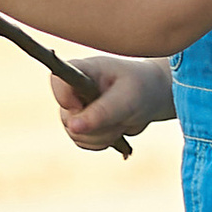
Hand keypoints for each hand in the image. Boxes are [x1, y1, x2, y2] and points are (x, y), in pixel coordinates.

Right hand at [51, 55, 170, 152]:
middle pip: (66, 117)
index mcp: (82, 70)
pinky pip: (83, 141)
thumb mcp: (127, 98)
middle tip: (118, 117)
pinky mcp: (84, 123)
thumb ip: (101, 112)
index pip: (57, 82)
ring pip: (75, 134)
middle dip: (95, 126)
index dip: (67, 100)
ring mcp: (78, 107)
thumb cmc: (142, 87)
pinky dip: (102, 141)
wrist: (154, 96)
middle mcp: (75, 88)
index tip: (87, 106)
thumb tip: (73, 127)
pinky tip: (116, 129)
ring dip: (102, 135)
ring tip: (120, 121)